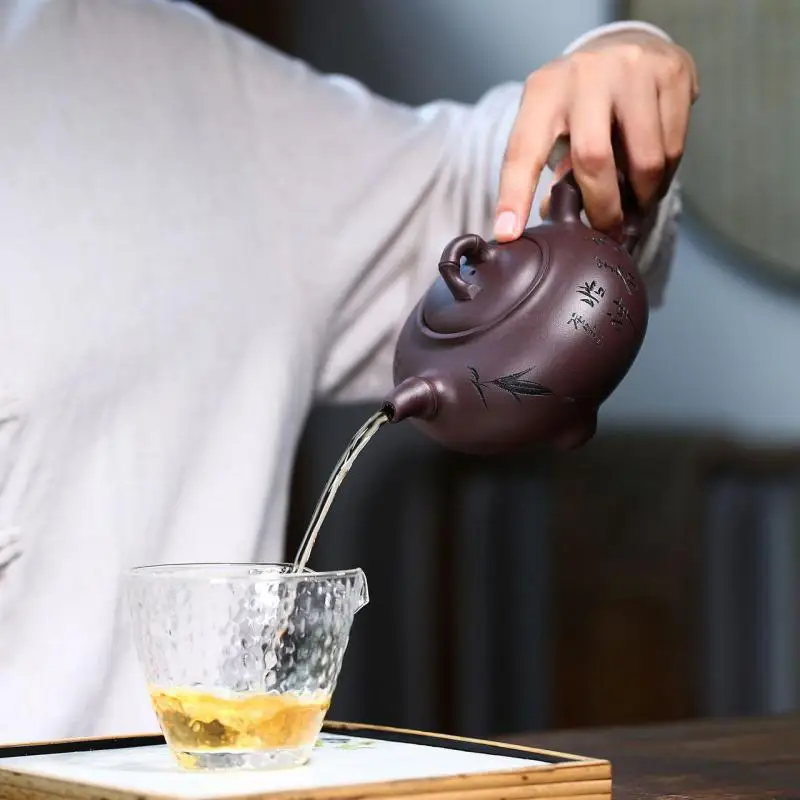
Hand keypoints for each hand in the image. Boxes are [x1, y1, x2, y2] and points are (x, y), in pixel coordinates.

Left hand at [493, 29, 698, 240]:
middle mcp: (585, 75)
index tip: (508, 234)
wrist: (627, 46)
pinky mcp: (672, 74)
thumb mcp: (552, 123)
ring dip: (641, 196)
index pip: (523, 150)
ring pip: (644, 159)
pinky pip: (674, 147)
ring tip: (635, 205)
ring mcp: (632, 70)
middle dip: (602, 207)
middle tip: (607, 231)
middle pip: (593, 159)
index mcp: (543, 91)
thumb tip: (552, 213)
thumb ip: (550, 165)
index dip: (514, 196)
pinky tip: (653, 179)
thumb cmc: (580, 101)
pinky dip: (664, 177)